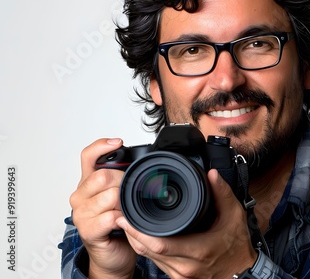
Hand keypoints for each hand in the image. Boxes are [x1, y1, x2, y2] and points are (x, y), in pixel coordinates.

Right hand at [69, 138, 136, 278]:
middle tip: (130, 195)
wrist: (113, 254)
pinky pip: (110, 216)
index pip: (88, 155)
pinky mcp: (87, 230)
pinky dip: (122, 219)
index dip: (103, 146)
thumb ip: (124, 179)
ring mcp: (81, 213)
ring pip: (110, 195)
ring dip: (124, 204)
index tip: (119, 142)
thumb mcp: (120, 196)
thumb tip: (141, 164)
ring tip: (125, 211)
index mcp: (88, 182)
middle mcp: (81, 195)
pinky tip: (122, 223)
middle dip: (124, 183)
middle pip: (104, 176)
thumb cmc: (118, 223)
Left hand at [117, 169, 257, 278]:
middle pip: (148, 251)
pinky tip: (143, 237)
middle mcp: (185, 266)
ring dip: (138, 241)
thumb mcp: (234, 215)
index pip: (160, 244)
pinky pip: (157, 264)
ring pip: (150, 259)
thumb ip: (222, 193)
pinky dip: (147, 250)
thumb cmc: (238, 246)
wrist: (243, 273)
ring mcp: (180, 275)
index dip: (139, 232)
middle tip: (121, 216)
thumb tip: (212, 174)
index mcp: (198, 250)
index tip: (127, 217)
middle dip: (132, 233)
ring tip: (128, 224)